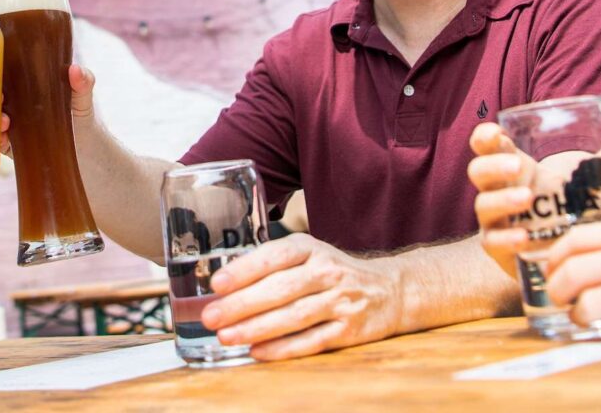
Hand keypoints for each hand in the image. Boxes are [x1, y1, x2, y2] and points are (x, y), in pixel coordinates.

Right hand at [0, 63, 88, 157]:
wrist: (87, 148)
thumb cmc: (80, 115)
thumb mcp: (82, 97)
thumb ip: (84, 82)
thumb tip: (75, 69)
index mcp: (28, 87)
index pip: (7, 76)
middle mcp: (16, 105)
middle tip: (0, 99)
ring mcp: (13, 125)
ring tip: (5, 122)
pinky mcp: (13, 145)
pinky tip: (3, 139)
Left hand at [200, 234, 398, 360]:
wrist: (389, 290)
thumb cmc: (333, 272)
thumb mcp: (308, 255)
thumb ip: (272, 265)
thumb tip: (223, 286)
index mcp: (310, 248)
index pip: (274, 256)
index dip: (244, 270)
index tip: (217, 284)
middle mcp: (326, 272)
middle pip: (280, 289)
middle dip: (242, 304)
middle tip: (212, 317)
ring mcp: (340, 301)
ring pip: (294, 316)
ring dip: (257, 328)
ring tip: (227, 336)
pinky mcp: (349, 330)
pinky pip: (311, 341)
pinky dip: (283, 348)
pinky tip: (258, 352)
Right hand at [466, 123, 600, 279]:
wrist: (566, 254)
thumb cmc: (570, 211)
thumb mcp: (586, 187)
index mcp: (515, 168)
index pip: (488, 146)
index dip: (485, 136)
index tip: (496, 132)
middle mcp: (499, 190)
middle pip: (478, 171)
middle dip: (494, 165)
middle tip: (518, 166)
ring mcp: (496, 220)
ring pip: (483, 204)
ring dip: (502, 199)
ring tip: (527, 198)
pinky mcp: (499, 248)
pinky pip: (492, 241)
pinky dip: (505, 238)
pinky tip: (524, 237)